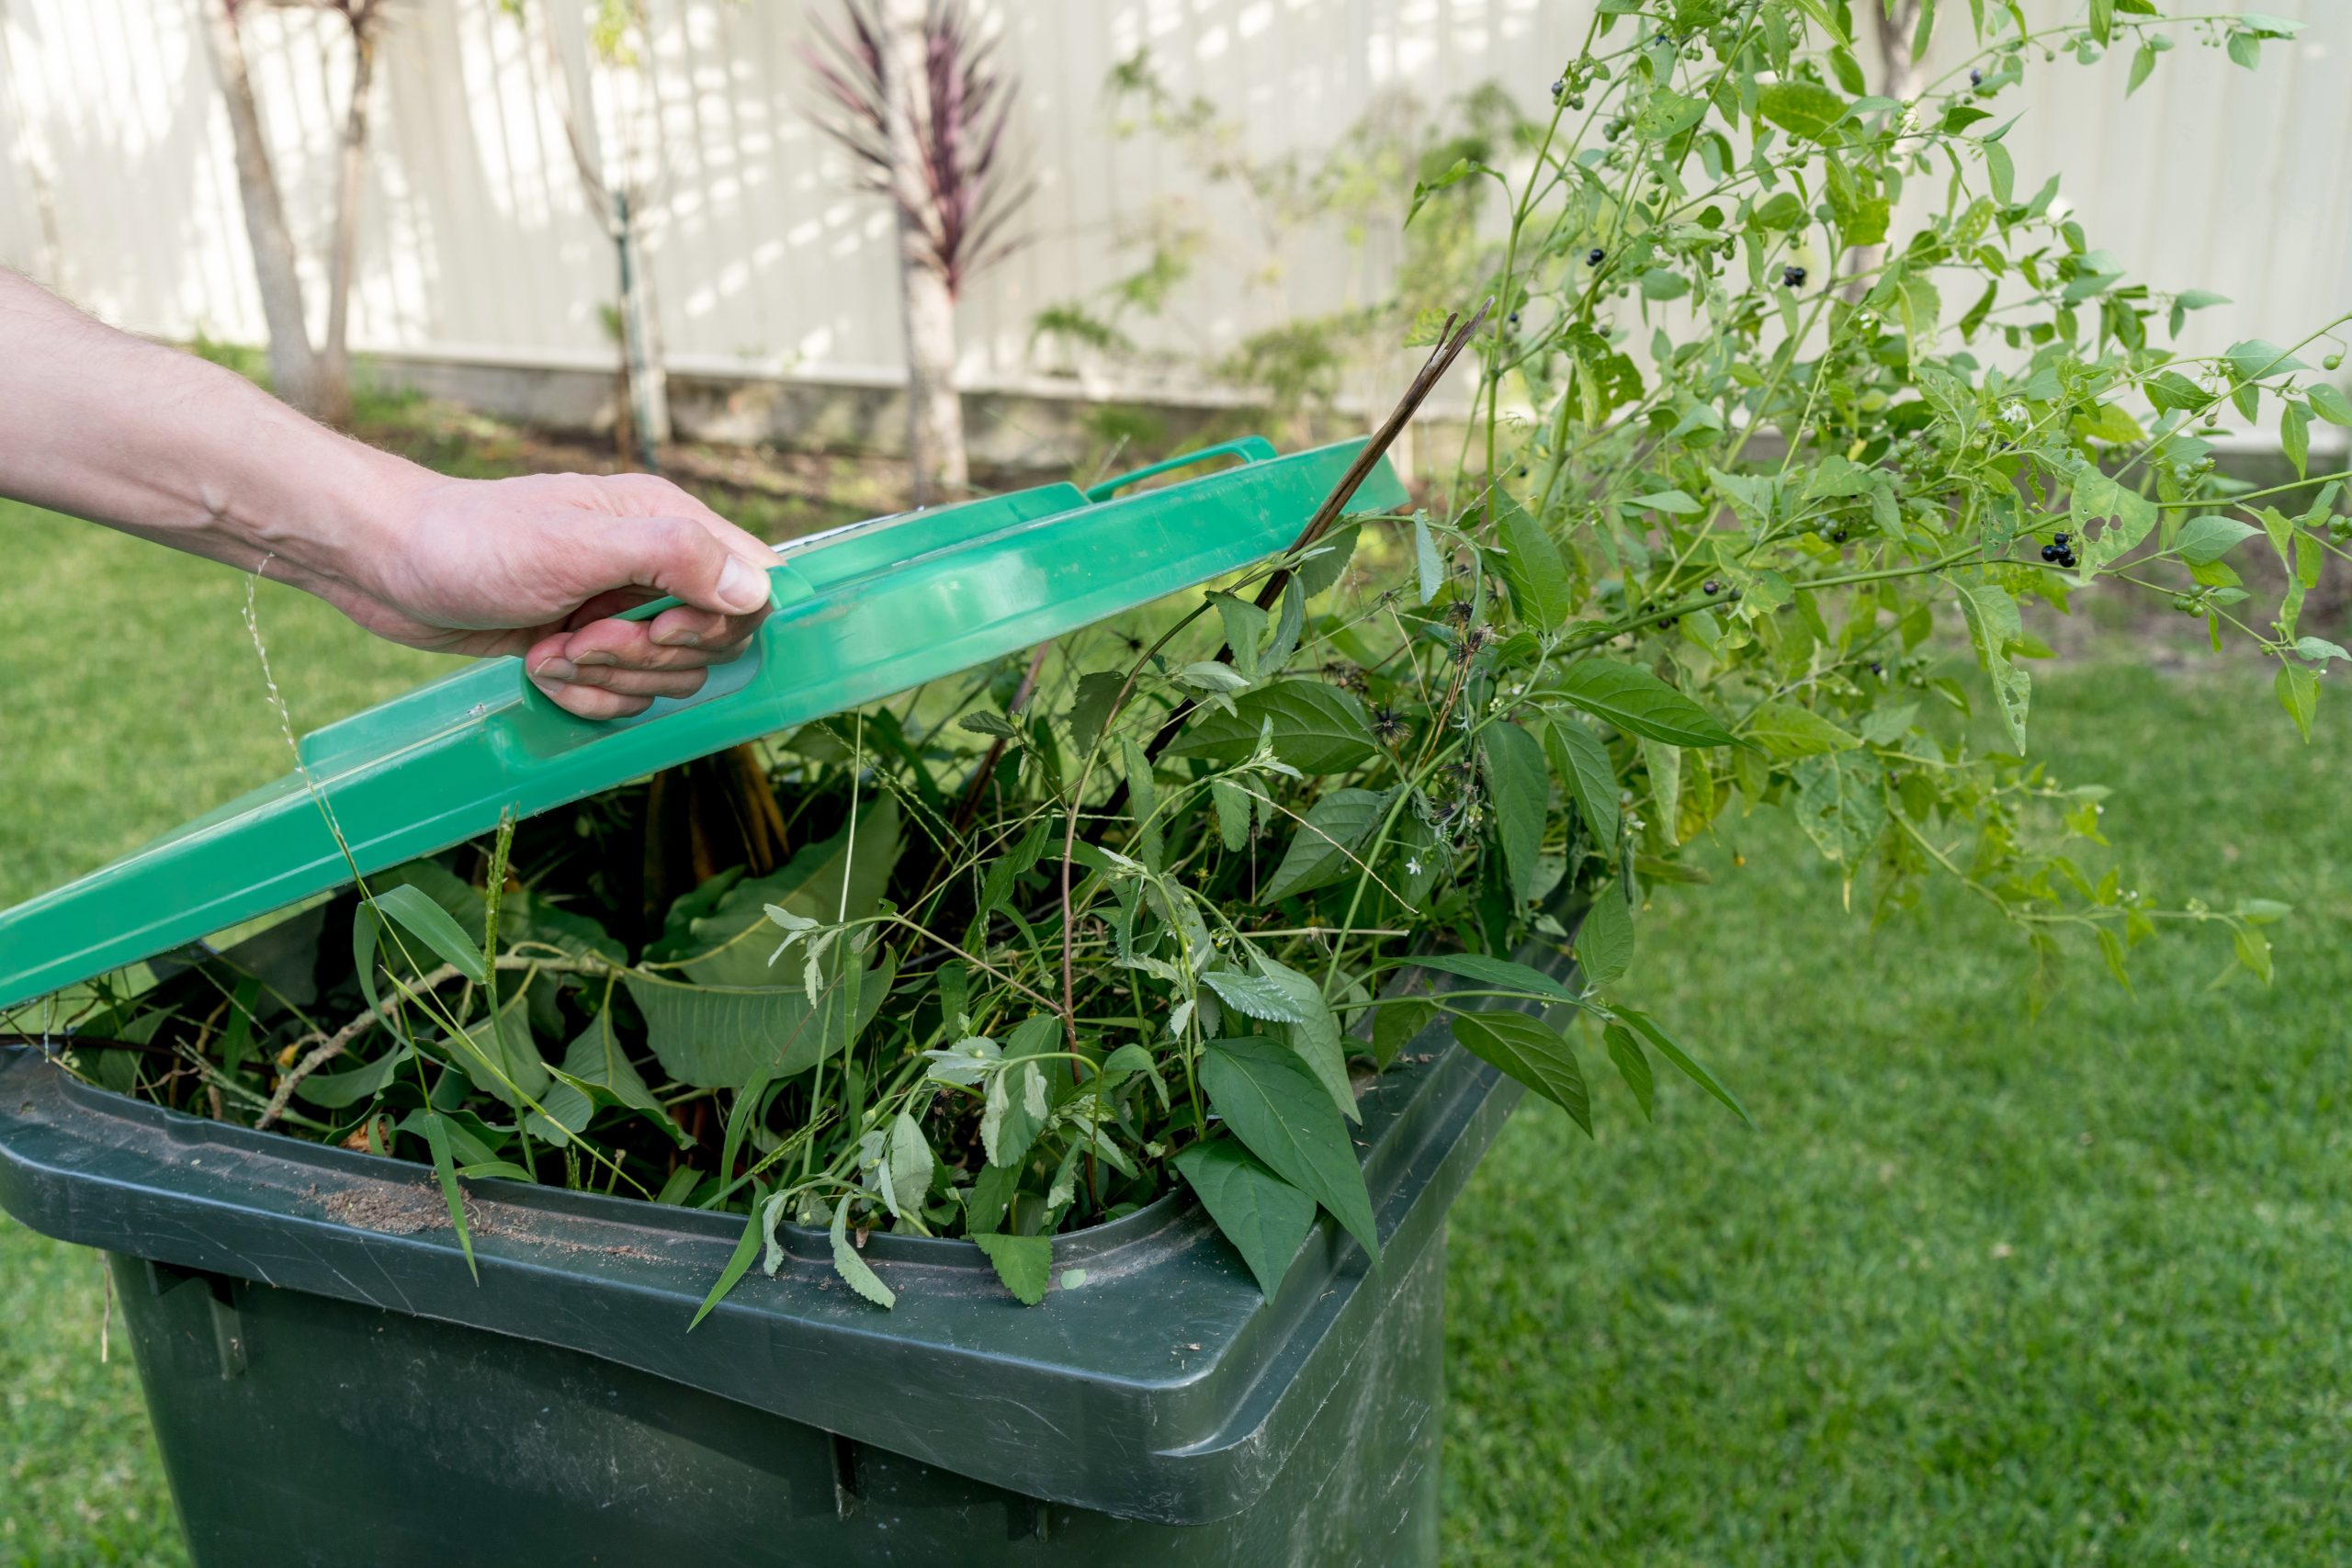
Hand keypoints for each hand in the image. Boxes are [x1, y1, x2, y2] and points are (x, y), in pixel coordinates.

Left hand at [342, 471, 777, 719]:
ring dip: (606, 678)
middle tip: (583, 636)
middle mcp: (655, 566)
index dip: (722, 623)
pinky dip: (582, 695)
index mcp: (667, 522)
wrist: (386, 564)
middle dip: (646, 657)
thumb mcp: (576, 545)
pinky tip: (538, 665)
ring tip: (549, 648)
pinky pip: (625, 697)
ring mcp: (622, 610)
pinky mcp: (589, 648)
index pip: (755, 583)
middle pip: (713, 644)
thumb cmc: (474, 541)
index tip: (660, 626)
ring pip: (669, 679)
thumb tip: (757, 590)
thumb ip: (673, 557)